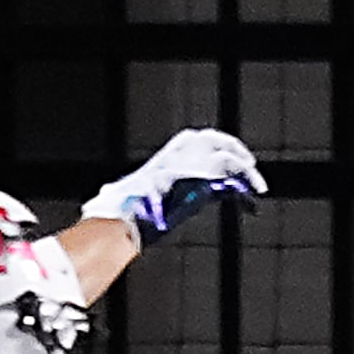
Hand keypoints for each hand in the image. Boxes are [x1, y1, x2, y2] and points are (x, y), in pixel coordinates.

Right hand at [81, 128, 265, 246]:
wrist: (130, 213)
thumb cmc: (121, 209)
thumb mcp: (118, 197)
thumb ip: (116, 196)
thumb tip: (97, 203)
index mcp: (165, 155)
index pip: (193, 141)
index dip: (210, 150)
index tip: (220, 162)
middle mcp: (182, 151)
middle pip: (214, 140)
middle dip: (231, 150)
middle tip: (247, 165)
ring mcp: (196, 159)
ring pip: (229, 154)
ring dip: (245, 167)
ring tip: (257, 185)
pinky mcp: (208, 173)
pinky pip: (236, 171)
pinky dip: (247, 182)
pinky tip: (254, 196)